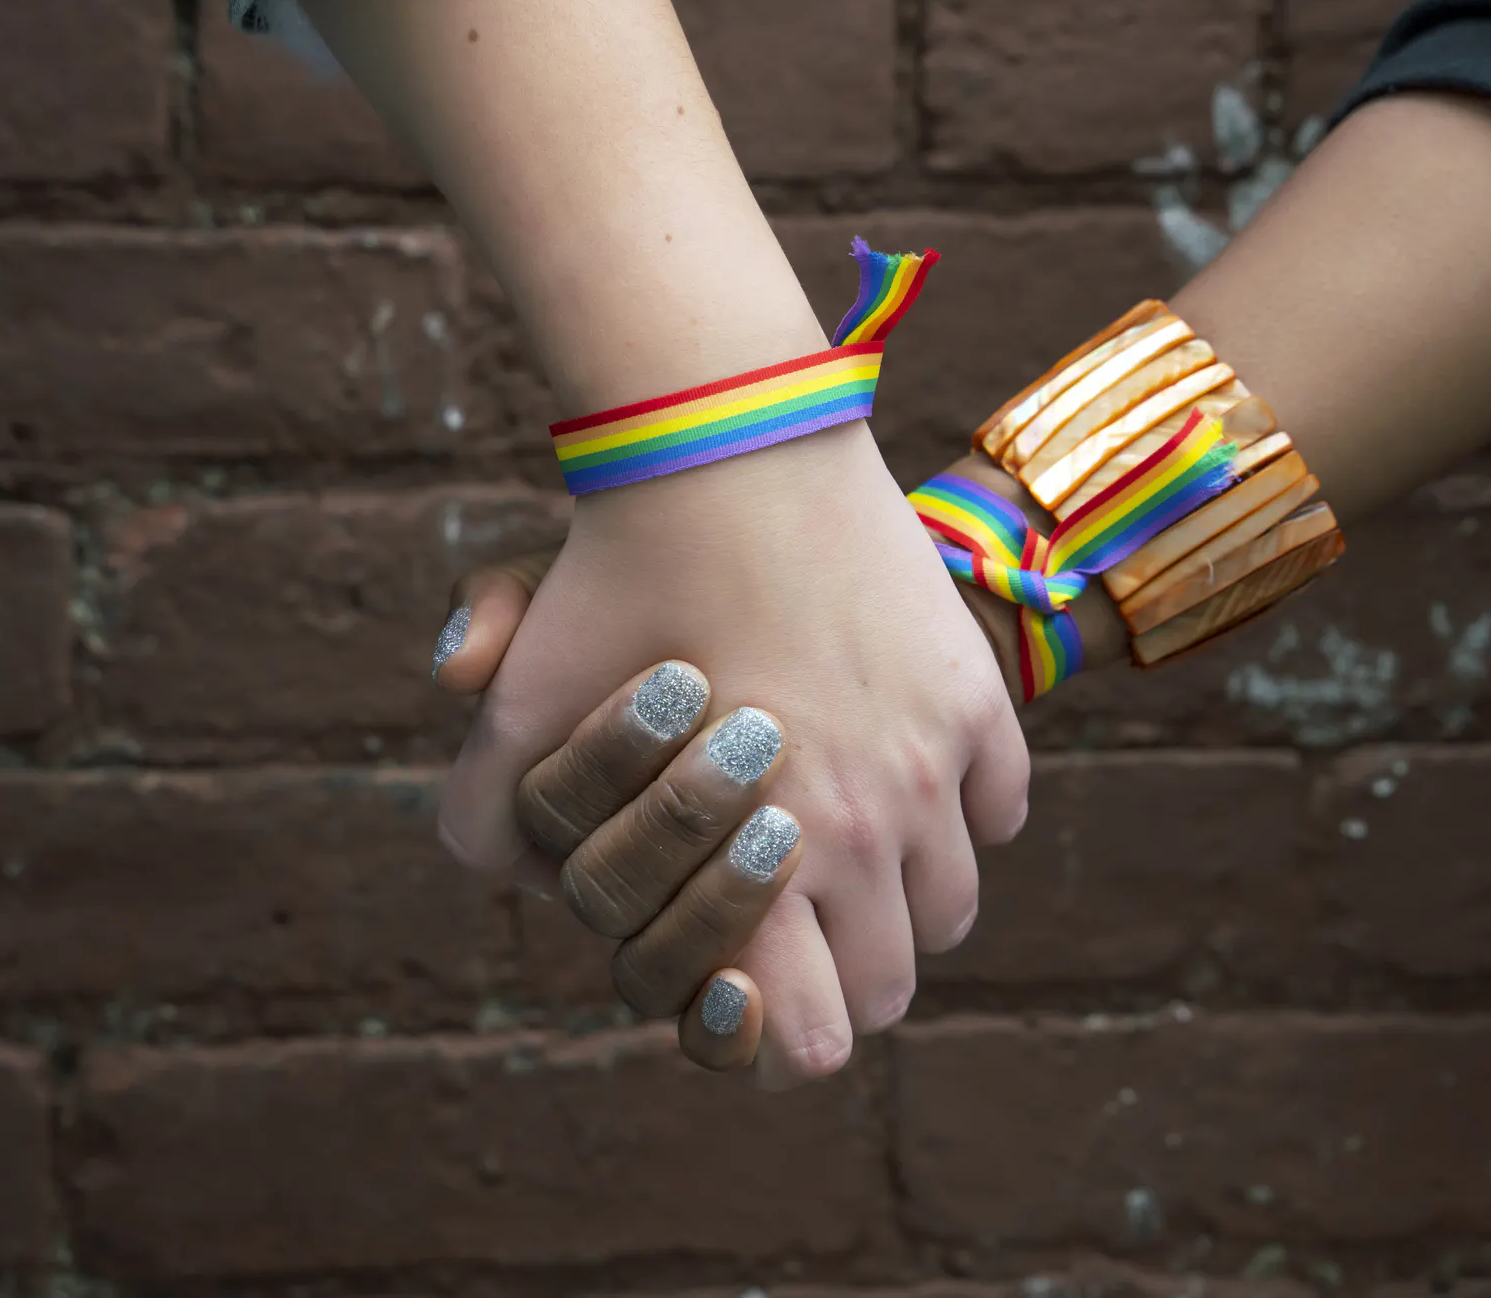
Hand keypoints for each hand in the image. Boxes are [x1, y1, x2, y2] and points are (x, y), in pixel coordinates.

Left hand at [435, 425, 1032, 1084]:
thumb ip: (490, 820)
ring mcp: (934, 767)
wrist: (723, 446)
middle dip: (841, 975)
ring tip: (846, 842)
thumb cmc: (610, 584)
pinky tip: (901, 767)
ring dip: (903, 898)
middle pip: (891, 991)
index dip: (777, 1040)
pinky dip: (961, 810)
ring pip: (952, 908)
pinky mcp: (976, 699)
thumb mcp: (520, 709)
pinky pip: (1000, 807)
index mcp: (757, 866)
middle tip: (796, 921)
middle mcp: (864, 834)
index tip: (754, 990)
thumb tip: (523, 879)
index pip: (810, 1045)